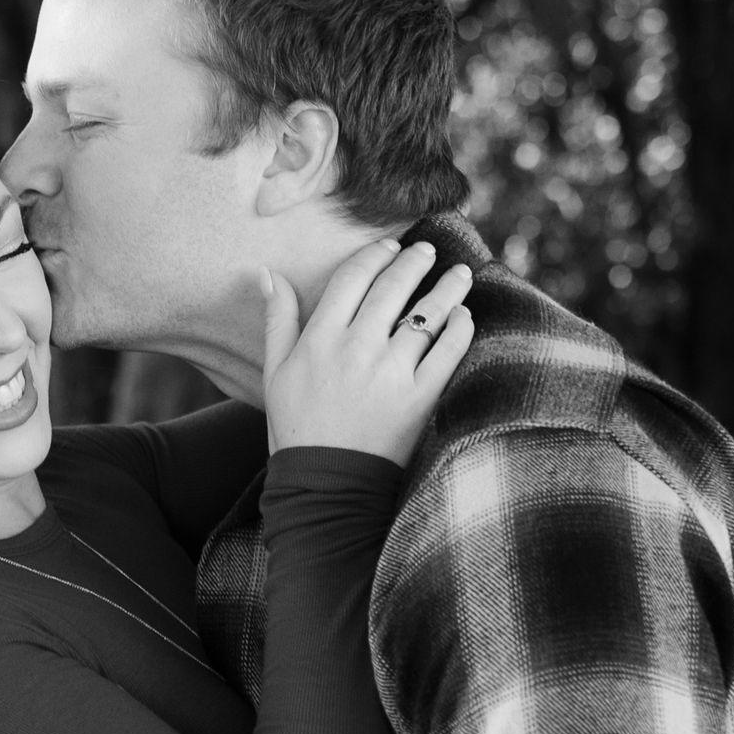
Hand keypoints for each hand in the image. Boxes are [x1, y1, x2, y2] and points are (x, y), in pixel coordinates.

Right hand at [260, 238, 474, 465]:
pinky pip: (449, 352)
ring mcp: (391, 373)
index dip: (375, 255)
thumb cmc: (297, 430)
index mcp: (320, 339)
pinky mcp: (419, 399)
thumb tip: (269, 274)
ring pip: (427, 314)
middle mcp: (357, 349)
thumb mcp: (275, 375)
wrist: (325, 487)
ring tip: (461, 274)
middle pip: (393, 287)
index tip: (390, 247)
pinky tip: (464, 317)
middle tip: (427, 250)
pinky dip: (461, 329)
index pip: (353, 277)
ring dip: (448, 287)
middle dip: (414, 261)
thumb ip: (278, 322)